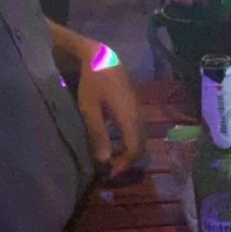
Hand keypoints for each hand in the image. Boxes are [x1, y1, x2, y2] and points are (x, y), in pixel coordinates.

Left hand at [75, 52, 146, 176]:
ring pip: (141, 139)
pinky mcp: (136, 107)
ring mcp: (139, 111)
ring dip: (130, 152)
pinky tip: (116, 142)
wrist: (101, 57)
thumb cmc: (92, 82)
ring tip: (113, 159)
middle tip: (110, 170)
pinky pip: (138, 131)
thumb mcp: (89, 109)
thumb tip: (105, 161)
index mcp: (130, 119)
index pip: (135, 150)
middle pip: (141, 147)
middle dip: (128, 162)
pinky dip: (130, 142)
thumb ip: (98, 135)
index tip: (109, 174)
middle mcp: (139, 117)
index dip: (124, 166)